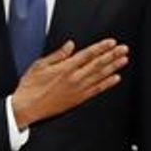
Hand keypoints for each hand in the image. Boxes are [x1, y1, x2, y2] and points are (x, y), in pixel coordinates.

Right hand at [10, 39, 127, 128]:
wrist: (27, 107)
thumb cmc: (30, 87)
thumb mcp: (39, 65)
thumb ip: (57, 55)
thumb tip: (70, 45)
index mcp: (65, 68)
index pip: (87, 54)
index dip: (101, 48)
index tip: (111, 43)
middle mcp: (74, 78)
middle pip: (98, 64)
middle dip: (112, 55)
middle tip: (123, 49)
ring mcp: (78, 89)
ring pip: (100, 76)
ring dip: (113, 67)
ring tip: (123, 60)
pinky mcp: (78, 99)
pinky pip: (97, 90)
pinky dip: (107, 84)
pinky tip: (115, 78)